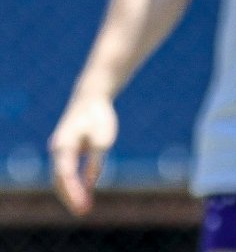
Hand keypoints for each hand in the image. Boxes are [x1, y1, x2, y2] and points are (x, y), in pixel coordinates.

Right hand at [48, 93, 117, 215]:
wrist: (90, 98)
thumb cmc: (98, 116)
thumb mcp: (103, 139)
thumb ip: (95, 162)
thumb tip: (89, 185)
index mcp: (63, 146)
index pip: (65, 175)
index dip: (73, 192)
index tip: (83, 205)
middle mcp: (57, 150)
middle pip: (59, 180)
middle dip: (70, 197)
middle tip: (83, 212)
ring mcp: (59, 151)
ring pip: (60, 178)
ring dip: (70, 193)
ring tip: (84, 208)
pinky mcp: (66, 151)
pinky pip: (66, 172)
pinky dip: (72, 184)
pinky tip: (83, 195)